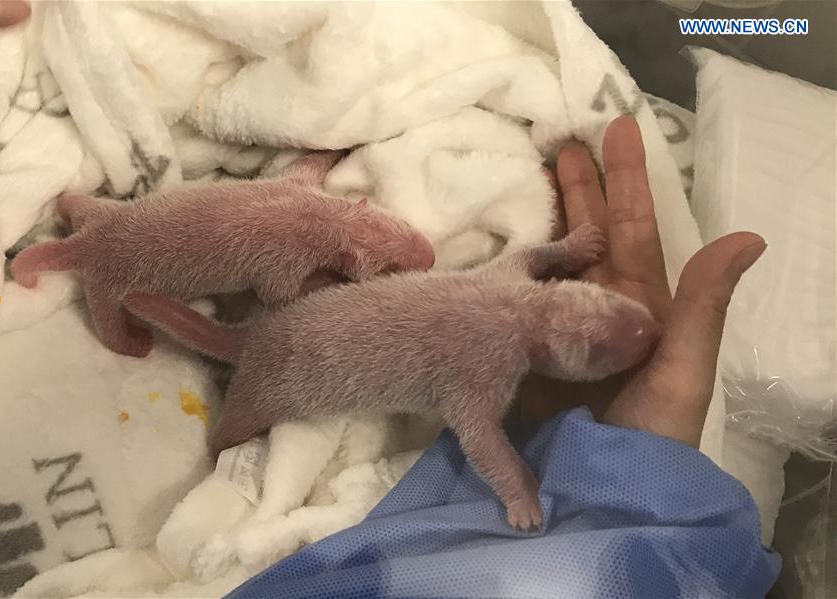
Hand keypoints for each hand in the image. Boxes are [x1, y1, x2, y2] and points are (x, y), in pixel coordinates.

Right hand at [519, 115, 764, 446]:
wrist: (602, 495)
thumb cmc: (648, 434)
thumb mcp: (683, 371)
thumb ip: (704, 305)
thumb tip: (749, 235)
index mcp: (640, 308)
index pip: (634, 230)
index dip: (627, 181)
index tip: (616, 130)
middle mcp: (597, 310)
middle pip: (590, 235)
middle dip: (581, 188)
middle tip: (566, 140)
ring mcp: (555, 329)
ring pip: (550, 260)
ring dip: (544, 217)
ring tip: (534, 174)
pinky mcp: (520, 352)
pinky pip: (514, 300)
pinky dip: (507, 270)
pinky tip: (496, 249)